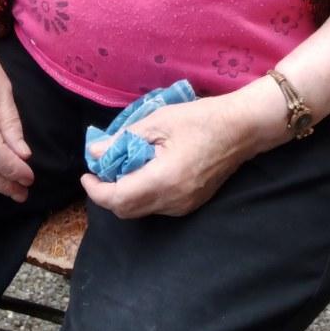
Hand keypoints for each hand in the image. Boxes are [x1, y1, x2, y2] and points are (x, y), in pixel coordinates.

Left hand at [82, 93, 267, 219]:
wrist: (242, 128)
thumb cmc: (201, 119)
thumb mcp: (158, 121)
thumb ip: (125, 139)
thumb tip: (97, 153)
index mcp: (163, 181)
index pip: (118, 199)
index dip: (96, 190)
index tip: (87, 174)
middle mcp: (172, 202)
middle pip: (127, 211)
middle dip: (108, 193)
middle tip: (102, 169)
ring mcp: (183, 206)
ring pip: (142, 210)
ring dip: (125, 193)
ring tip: (122, 166)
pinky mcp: (191, 204)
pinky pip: (157, 206)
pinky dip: (142, 193)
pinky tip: (144, 171)